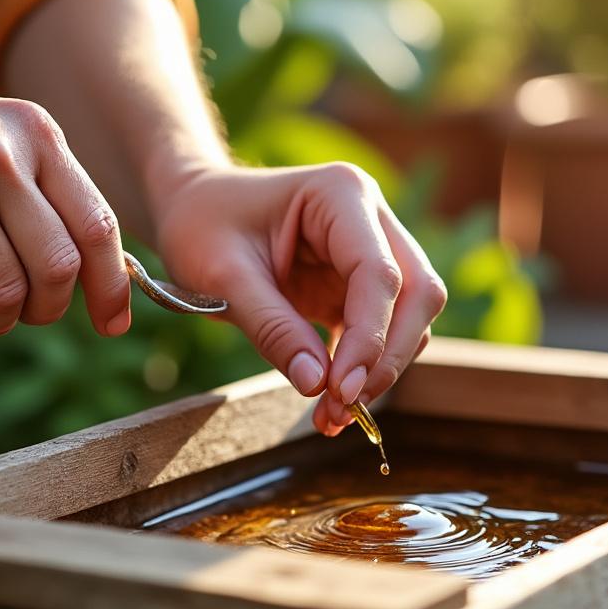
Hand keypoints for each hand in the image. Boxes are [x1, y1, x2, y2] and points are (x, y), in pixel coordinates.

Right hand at [0, 75, 130, 335]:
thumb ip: (41, 192)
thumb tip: (104, 272)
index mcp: (34, 132)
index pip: (97, 224)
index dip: (112, 285)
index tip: (112, 323)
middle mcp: (2, 156)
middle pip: (59, 269)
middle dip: (46, 308)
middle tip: (20, 311)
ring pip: (8, 294)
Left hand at [152, 162, 446, 434]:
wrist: (191, 209)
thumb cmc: (202, 227)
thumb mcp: (223, 277)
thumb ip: (272, 328)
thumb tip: (316, 385)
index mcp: (341, 194)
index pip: (380, 273)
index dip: (369, 338)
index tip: (340, 391)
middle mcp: (370, 217)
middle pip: (416, 293)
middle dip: (387, 356)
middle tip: (342, 407)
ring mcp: (372, 248)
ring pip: (410, 315)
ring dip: (381, 369)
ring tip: (331, 414)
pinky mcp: (361, 283)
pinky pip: (383, 330)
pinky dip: (365, 368)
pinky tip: (333, 404)